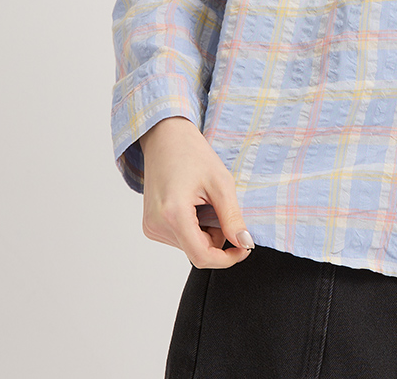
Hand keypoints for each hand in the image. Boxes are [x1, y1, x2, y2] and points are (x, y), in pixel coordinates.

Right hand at [138, 115, 254, 268]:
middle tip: (220, 205)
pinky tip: (193, 204)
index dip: (227, 258)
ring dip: (205, 231)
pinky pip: (180, 238)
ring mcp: (151, 227)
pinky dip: (194, 227)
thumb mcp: (220, 182)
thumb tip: (245, 243)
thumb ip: (232, 217)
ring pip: (190, 246)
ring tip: (203, 200)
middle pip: (197, 251)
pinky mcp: (151, 226)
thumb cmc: (192, 153)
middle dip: (217, 236)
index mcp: (173, 214)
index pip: (201, 256)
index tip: (244, 248)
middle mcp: (157, 225)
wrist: (165, 137)